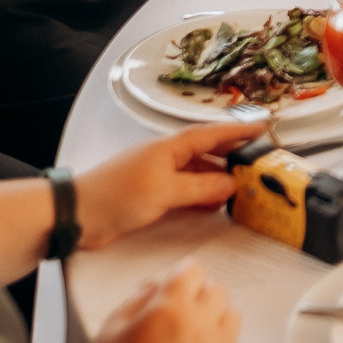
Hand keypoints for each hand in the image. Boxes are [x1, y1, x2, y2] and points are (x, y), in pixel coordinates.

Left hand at [74, 120, 257, 252]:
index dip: (238, 131)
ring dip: (218, 181)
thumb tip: (232, 184)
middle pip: (207, 153)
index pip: (212, 134)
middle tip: (258, 164)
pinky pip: (186, 192)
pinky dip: (202, 197)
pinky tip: (214, 207)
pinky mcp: (152, 196)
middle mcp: (167, 158)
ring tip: (242, 189)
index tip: (264, 129)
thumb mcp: (165, 191)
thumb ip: (201, 188)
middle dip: (233, 157)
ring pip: (198, 174)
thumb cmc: (117, 195)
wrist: (78, 214)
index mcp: (170, 147)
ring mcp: (159, 177)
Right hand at [83, 263, 237, 342]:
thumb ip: (134, 300)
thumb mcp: (108, 332)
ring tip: (190, 332)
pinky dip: (221, 342)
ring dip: (214, 316)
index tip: (170, 286)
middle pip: (216, 289)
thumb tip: (153, 285)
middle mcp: (200, 323)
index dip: (178, 276)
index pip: (191, 270)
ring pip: (230, 314)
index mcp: (170, 307)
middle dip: (198, 293)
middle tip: (177, 311)